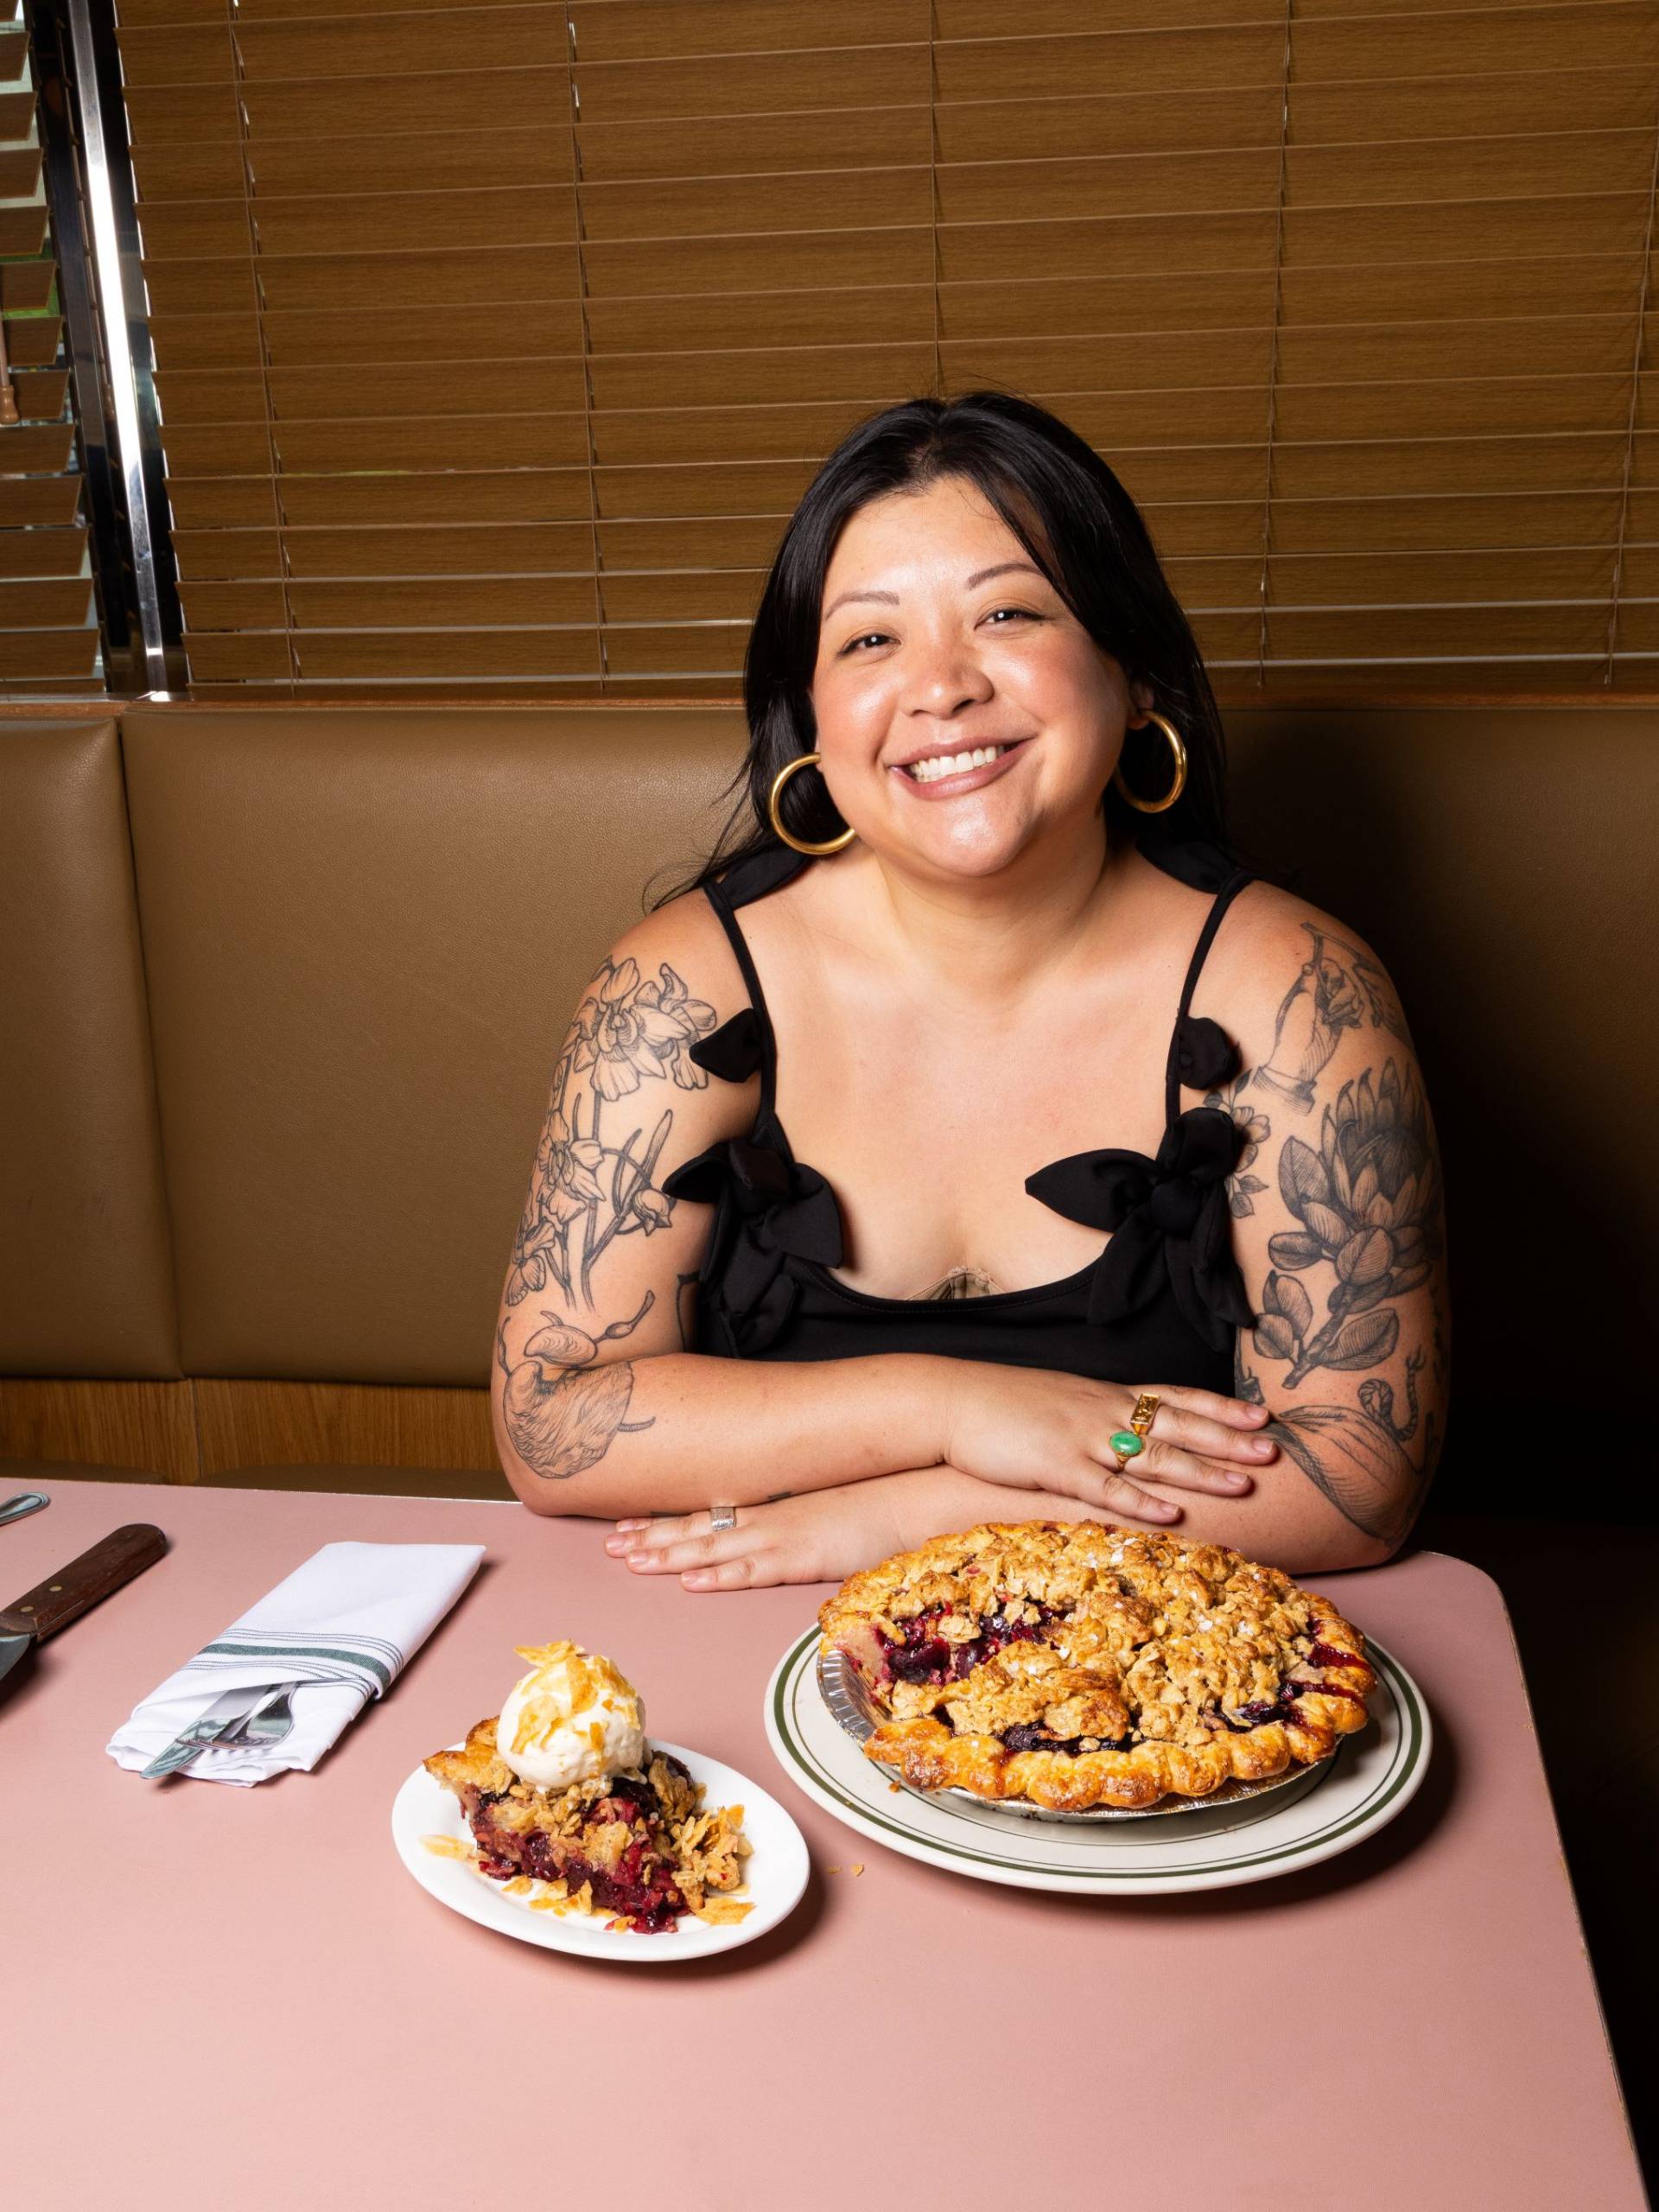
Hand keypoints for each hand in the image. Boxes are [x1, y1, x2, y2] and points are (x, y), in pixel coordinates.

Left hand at [605, 1482, 908, 1591]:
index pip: (703, 1515)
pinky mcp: (801, 1558)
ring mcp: (780, 1537)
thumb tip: (768, 1539)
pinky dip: (719, 1576)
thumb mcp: (820, 1510)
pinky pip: (752, 1570)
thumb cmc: (871, 1505)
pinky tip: (690, 1580)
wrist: (910, 1496)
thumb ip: (789, 1523)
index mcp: (768, 1507)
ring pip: (712, 1548)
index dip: (662, 1523)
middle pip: (696, 1529)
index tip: (625, 1527)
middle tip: (609, 1546)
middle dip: (650, 1539)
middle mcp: (766, 1518)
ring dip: (669, 1556)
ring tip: (631, 1562)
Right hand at [942, 1368, 1274, 1525]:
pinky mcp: (1056, 1465)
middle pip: (1177, 1424)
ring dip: (1200, 1471)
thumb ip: (1098, 1412)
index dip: (1221, 1407)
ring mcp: (1081, 1437)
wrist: (953, 1399)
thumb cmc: (1004, 1403)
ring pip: (1153, 1456)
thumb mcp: (1061, 1399)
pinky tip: (1172, 1513)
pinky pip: (1106, 1487)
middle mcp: (1103, 1411)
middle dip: (1228, 1439)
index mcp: (1106, 1394)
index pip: (1176, 1396)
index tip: (1262, 1414)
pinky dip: (1141, 1502)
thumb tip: (1131, 1430)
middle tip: (1273, 1450)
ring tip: (1242, 1484)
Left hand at [1257, 935, 1362, 1105]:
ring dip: (1346, 1006)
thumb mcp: (1300, 1004)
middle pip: (1344, 978)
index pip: (1327, 965)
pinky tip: (1343, 1025)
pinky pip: (1356, 1009)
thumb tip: (1309, 963)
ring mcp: (1331, 1007)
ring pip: (1353, 993)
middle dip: (1342, 992)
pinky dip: (1352, 1015)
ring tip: (1333, 1021)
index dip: (1333, 972)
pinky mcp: (1340, 1020)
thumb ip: (1309, 983)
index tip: (1330, 986)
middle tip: (1330, 1010)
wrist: (1300, 1062)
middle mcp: (1320, 994)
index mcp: (1307, 986)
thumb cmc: (1294, 1032)